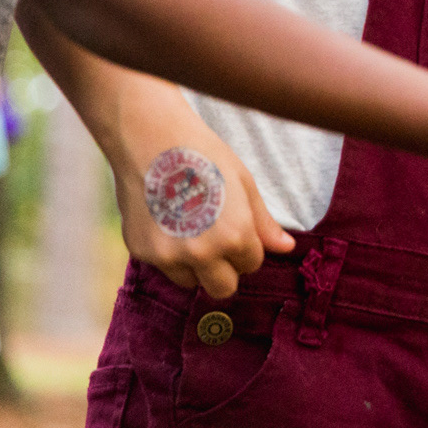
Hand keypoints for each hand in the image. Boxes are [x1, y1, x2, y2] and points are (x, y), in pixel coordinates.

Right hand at [109, 115, 294, 298]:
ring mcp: (168, 256)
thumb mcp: (244, 184)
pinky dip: (168, 253)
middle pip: (223, 288)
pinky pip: (163, 267)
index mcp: (234, 237)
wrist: (149, 139)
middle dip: (225, 269)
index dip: (247, 247)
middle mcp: (202, 254)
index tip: (237, 228)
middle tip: (217, 240)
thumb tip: (286, 247)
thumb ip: (263, 223)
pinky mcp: (141, 253)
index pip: (252, 263)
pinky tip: (166, 221)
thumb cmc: (205, 155)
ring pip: (191, 281)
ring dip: (195, 265)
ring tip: (190, 228)